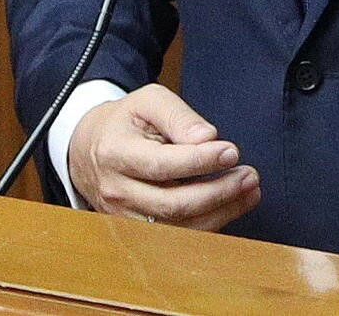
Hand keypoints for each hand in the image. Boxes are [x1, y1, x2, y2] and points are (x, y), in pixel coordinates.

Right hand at [67, 83, 260, 228]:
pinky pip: (178, 237)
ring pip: (178, 228)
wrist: (89, 148)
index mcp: (115, 153)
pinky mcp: (137, 232)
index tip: (231, 151)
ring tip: (249, 190)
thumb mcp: (148, 101)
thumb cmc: (124, 122)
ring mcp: (125, 216)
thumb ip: (178, 115)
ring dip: (221, 212)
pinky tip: (232, 205)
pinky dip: (211, 224)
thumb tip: (208, 138)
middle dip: (218, 192)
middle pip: (173, 204)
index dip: (200, 161)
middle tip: (248, 175)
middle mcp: (117, 191)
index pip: (161, 165)